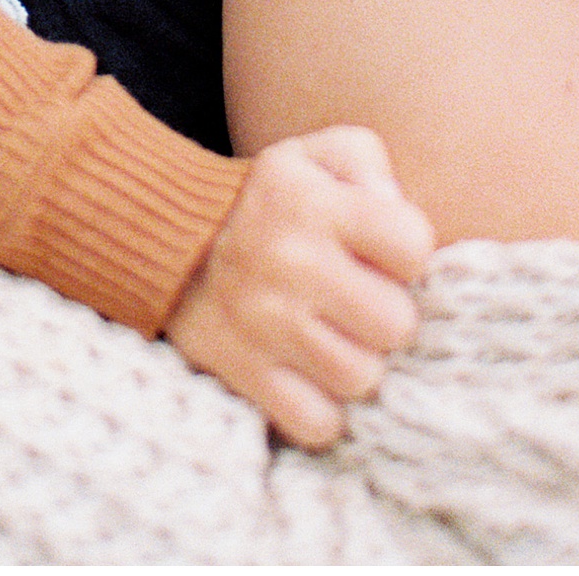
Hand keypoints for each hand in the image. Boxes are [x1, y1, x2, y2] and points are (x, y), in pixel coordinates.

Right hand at [165, 126, 433, 448]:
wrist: (165, 234)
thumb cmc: (269, 199)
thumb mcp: (315, 155)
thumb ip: (369, 164)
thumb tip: (398, 210)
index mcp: (313, 203)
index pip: (412, 245)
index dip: (406, 253)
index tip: (379, 251)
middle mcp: (289, 261)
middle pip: (396, 324)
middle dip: (384, 315)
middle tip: (356, 301)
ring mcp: (263, 322)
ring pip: (361, 378)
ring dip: (354, 362)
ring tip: (331, 335)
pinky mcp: (241, 372)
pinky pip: (317, 422)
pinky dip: (320, 408)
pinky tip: (307, 372)